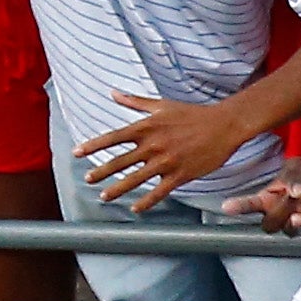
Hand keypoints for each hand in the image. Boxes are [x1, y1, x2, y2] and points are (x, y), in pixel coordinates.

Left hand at [79, 92, 249, 210]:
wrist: (224, 125)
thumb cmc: (193, 114)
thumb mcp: (162, 105)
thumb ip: (135, 101)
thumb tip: (113, 93)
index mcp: (146, 127)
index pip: (112, 138)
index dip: (93, 146)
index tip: (77, 153)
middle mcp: (153, 146)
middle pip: (120, 162)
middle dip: (101, 171)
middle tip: (87, 179)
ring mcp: (166, 161)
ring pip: (136, 179)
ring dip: (118, 189)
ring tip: (104, 196)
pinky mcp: (181, 174)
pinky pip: (159, 191)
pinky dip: (146, 201)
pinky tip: (135, 208)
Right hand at [221, 150, 300, 234]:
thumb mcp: (298, 166)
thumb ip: (293, 177)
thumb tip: (293, 192)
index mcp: (271, 198)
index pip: (250, 204)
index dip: (238, 206)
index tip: (227, 207)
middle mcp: (283, 213)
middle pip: (270, 226)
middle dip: (276, 216)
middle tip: (290, 199)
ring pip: (292, 233)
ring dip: (296, 226)